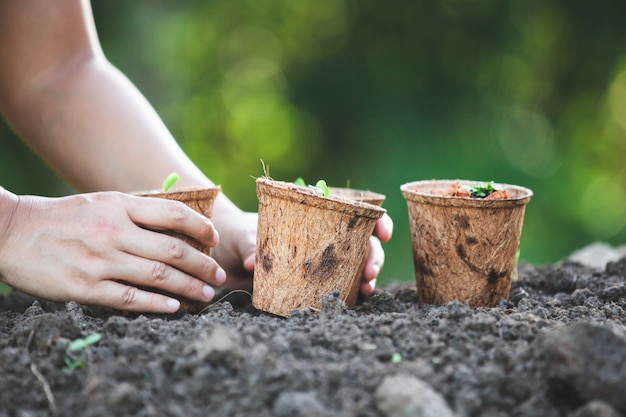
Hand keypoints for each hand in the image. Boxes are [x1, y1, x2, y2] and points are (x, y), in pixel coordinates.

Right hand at [0, 190, 224, 312]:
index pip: (173, 213)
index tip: (214, 239)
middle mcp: (114, 232)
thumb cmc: (65, 217)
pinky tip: (174, 307)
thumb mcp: (102, 202)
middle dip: (203, 265)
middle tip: (219, 276)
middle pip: (173, 250)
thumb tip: (178, 223)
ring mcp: (100, 261)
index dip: (200, 227)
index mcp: (120, 206)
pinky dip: (156, 304)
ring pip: (158, 276)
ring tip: (206, 295)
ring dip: (189, 287)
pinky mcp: (85, 287)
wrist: (13, 232)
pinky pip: (130, 298)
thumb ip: (137, 211)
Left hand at [215, 210, 393, 297]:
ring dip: (366, 274)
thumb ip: (250, 245)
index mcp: (312, 213)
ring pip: (355, 263)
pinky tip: (357, 298)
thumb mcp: (243, 235)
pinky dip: (352, 289)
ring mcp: (319, 258)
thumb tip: (252, 262)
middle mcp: (322, 234)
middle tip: (371, 271)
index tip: (383, 234)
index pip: (353, 212)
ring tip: (367, 287)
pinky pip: (339, 283)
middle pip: (360, 240)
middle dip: (373, 254)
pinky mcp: (312, 279)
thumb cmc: (237, 233)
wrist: (225, 253)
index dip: (375, 220)